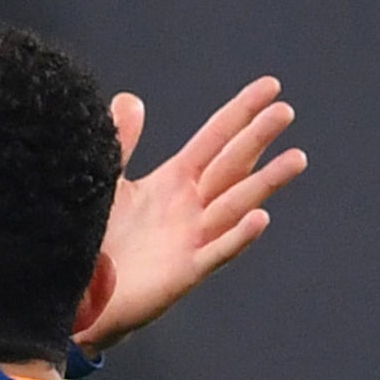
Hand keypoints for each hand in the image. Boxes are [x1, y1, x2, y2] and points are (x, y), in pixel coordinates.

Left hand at [81, 77, 306, 349]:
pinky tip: (260, 218)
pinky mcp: (186, 271)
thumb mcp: (108, 183)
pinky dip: (239, 236)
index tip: (271, 86)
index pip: (215, 139)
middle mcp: (191, 206)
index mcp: (175, 180)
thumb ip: (122, 143)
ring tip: (296, 158)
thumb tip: (129, 98)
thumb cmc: (97, 239)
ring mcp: (193, 238)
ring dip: (265, 182)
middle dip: (257, 138)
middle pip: (231, 165)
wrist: (82, 294)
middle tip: (285, 110)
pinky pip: (218, 251)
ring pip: (236, 204)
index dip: (240, 112)